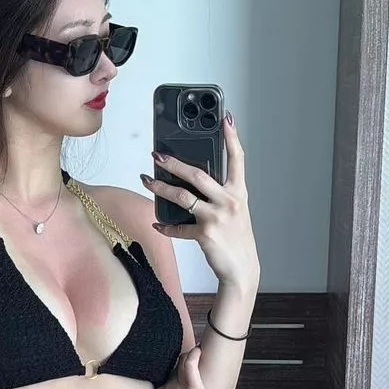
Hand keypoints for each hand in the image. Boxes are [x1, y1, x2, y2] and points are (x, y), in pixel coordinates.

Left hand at [141, 112, 258, 289]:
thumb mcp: (235, 210)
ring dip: (161, 188)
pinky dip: (166, 226)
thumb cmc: (236, 237)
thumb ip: (220, 193)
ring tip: (146, 180)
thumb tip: (193, 179)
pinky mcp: (205, 234)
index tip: (225, 119)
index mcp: (238, 192)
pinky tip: (157, 223)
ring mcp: (217, 218)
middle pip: (198, 175)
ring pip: (183, 197)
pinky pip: (179, 227)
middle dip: (174, 163)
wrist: (242, 269)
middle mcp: (229, 202)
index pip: (237, 159)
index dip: (232, 138)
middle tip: (157, 154)